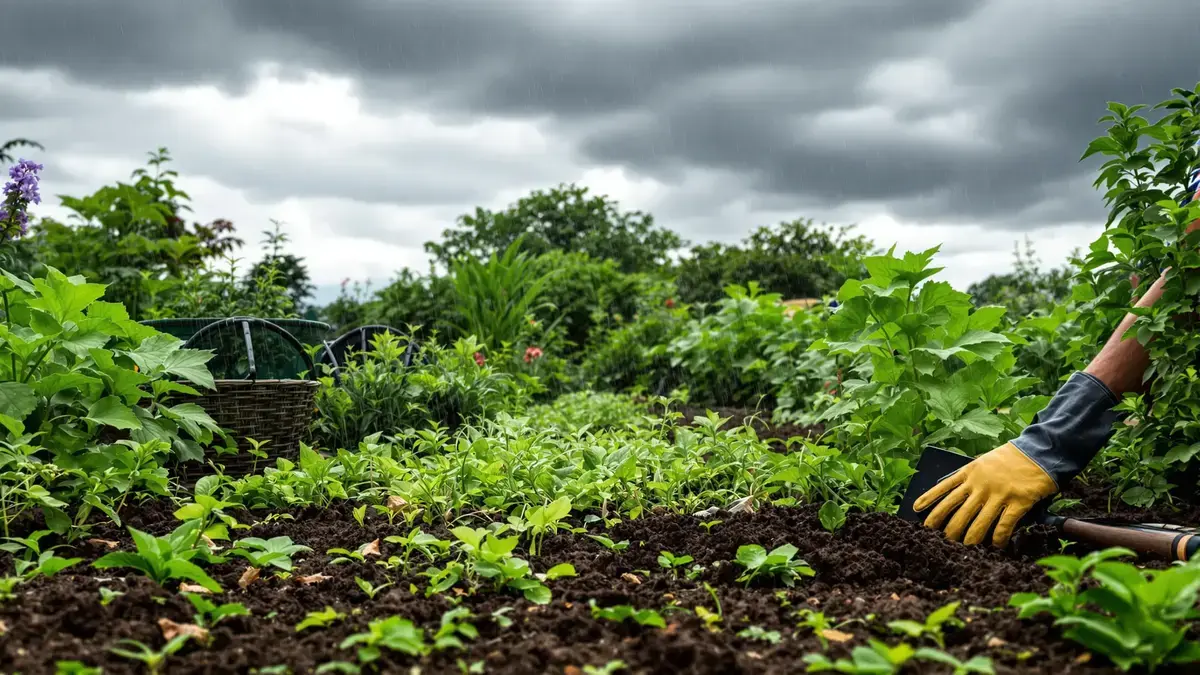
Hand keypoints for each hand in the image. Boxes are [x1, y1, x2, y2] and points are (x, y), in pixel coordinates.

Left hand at [912, 442, 1056, 547]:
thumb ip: (968, 476)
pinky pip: (1003, 525)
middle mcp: (980, 484)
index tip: (916, 511)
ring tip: (963, 549)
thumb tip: (952, 491)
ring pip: (977, 522)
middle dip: (946, 529)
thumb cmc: (1009, 458)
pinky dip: (997, 538)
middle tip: (938, 541)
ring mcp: (998, 494)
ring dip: (969, 539)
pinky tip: (994, 547)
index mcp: (969, 472)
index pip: (943, 488)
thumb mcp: (982, 461)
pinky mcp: (1018, 502)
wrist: (1038, 451)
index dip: (929, 500)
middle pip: (957, 512)